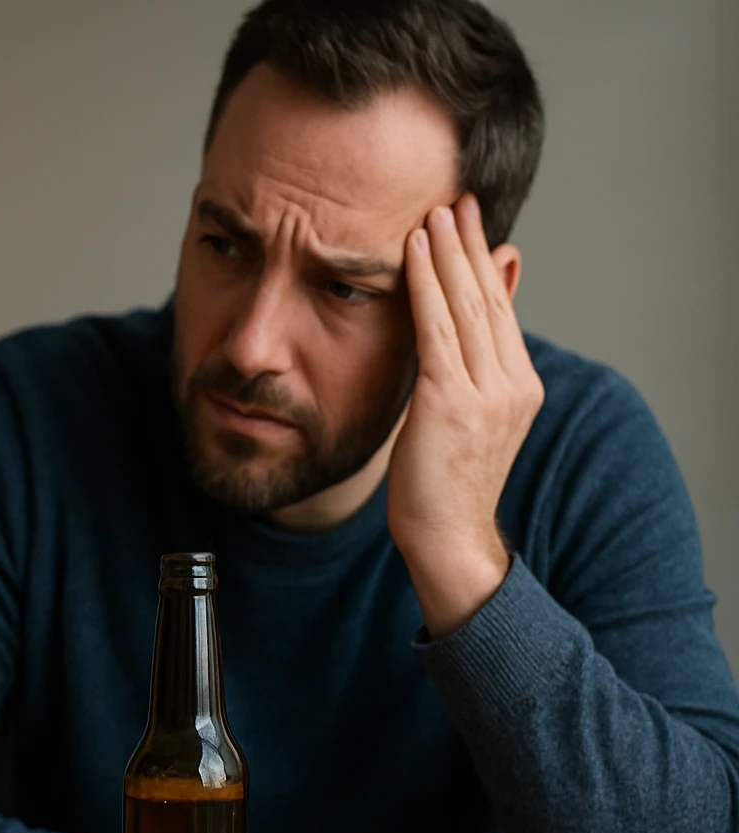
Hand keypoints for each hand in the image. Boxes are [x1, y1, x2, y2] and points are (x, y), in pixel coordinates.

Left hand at [387, 194, 543, 637]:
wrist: (446, 538)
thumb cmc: (443, 480)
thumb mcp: (466, 412)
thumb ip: (475, 358)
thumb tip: (488, 302)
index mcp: (520, 384)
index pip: (499, 307)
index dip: (481, 259)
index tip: (467, 216)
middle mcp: (512, 383)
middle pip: (488, 298)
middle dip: (468, 244)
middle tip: (454, 196)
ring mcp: (486, 394)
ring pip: (466, 307)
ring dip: (447, 254)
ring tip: (434, 211)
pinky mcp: (451, 404)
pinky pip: (436, 331)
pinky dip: (424, 287)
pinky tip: (410, 253)